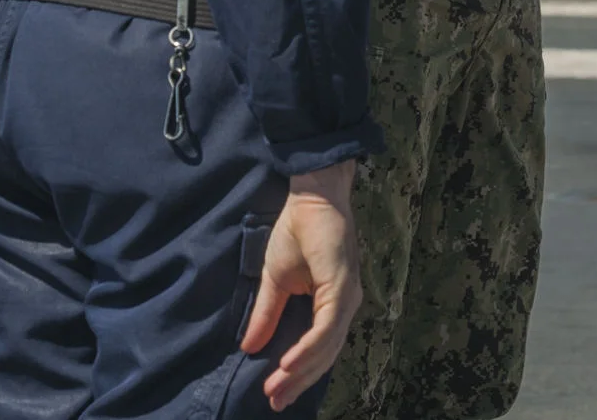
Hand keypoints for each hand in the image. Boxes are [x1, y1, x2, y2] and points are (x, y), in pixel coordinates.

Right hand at [240, 161, 361, 411]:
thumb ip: (267, 314)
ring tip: (275, 389)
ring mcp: (347, 295)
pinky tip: (288, 363)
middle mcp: (345, 304)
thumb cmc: (297, 232)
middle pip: (324, 355)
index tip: (273, 395)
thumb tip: (249, 348)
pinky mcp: (343, 285)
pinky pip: (327, 326)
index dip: (298, 374)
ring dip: (300, 371)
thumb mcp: (275, 281)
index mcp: (333, 304)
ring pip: (327, 346)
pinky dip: (309, 347)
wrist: (310, 197)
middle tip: (273, 402)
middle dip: (298, 381)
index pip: (318, 349)